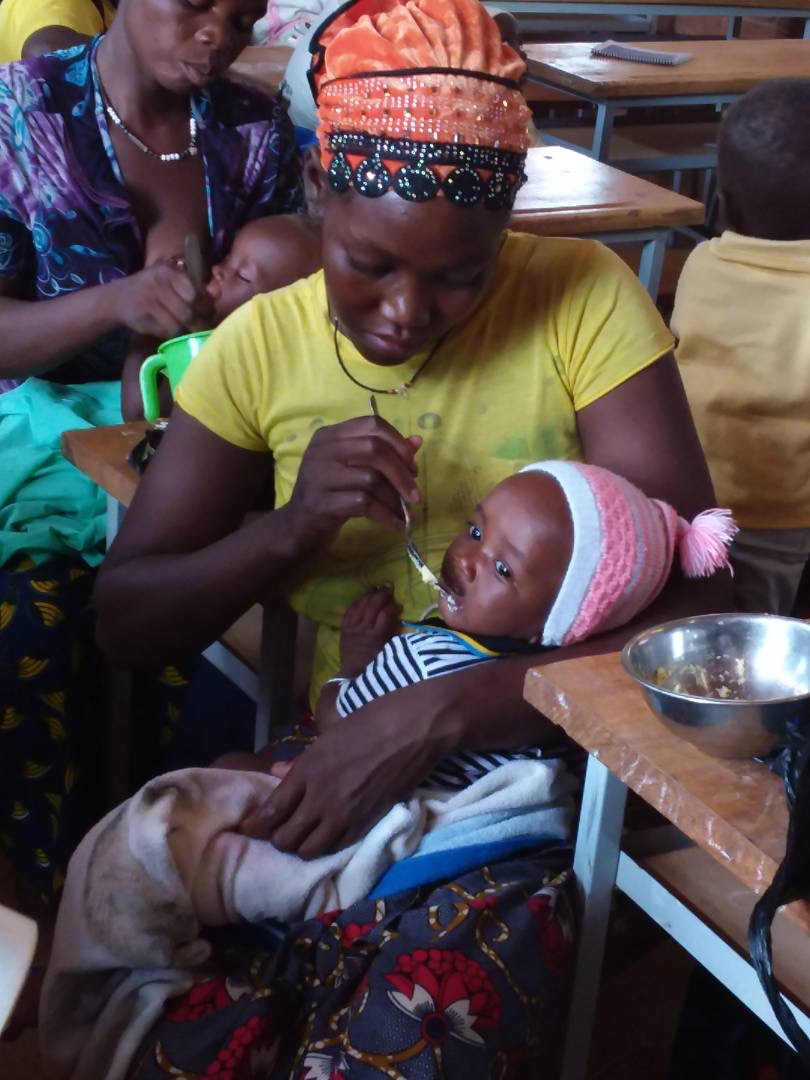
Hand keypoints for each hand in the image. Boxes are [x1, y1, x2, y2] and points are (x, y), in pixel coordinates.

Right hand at [109, 258, 211, 338]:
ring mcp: (149, 301)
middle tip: (204, 327)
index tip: (209, 314)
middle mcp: (159, 284)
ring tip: (192, 333)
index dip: (206, 307)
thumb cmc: (151, 289)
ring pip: (180, 324)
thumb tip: (216, 295)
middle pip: (190, 310)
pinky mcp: (143, 318)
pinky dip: (175, 335)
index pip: (196, 293)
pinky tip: (177, 334)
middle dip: (200, 322)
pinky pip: (168, 332)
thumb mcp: (170, 280)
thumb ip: (193, 286)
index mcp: (169, 272)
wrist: (118, 298)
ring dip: (189, 332)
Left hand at [239, 681, 450, 857]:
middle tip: (278, 831)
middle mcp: (320, 798)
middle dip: (276, 838)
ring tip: (302, 837)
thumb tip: (277, 774)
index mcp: (308, 770)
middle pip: (285, 838)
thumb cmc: (372, 720)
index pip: (271, 811)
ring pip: (309, 850)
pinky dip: (326, 847)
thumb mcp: (328, 734)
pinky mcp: (366, 824)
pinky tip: (326, 837)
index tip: (250, 827)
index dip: (256, 825)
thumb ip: (301, 761)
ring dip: (300, 847)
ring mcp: (344, 814)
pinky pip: (336, 847)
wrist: (415, 729)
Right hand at [281, 416, 421, 553]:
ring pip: (371, 479)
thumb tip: (417, 441)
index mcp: (330, 435)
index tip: (412, 467)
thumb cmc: (331, 493)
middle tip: (414, 494)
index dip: (399, 443)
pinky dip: (386, 516)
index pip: (372, 424)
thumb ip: (384, 453)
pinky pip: (364, 504)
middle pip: (374, 449)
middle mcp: (322, 450)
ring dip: (395, 498)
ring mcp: (319, 476)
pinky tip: (396, 525)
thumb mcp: (355, 468)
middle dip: (401, 472)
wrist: (299, 525)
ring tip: (404, 512)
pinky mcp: (322, 503)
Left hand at [339, 586, 401, 676]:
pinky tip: (363, 599)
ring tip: (377, 590)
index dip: (393, 607)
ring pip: (360, 606)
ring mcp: (352, 628)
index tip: (398, 605)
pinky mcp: (344, 628)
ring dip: (369, 596)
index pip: (385, 615)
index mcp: (376, 636)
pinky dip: (357, 603)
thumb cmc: (374, 663)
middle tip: (389, 588)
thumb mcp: (387, 650)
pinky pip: (349, 611)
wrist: (353, 673)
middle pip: (373, 606)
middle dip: (382, 595)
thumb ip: (392, 633)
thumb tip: (397, 618)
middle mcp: (363, 629)